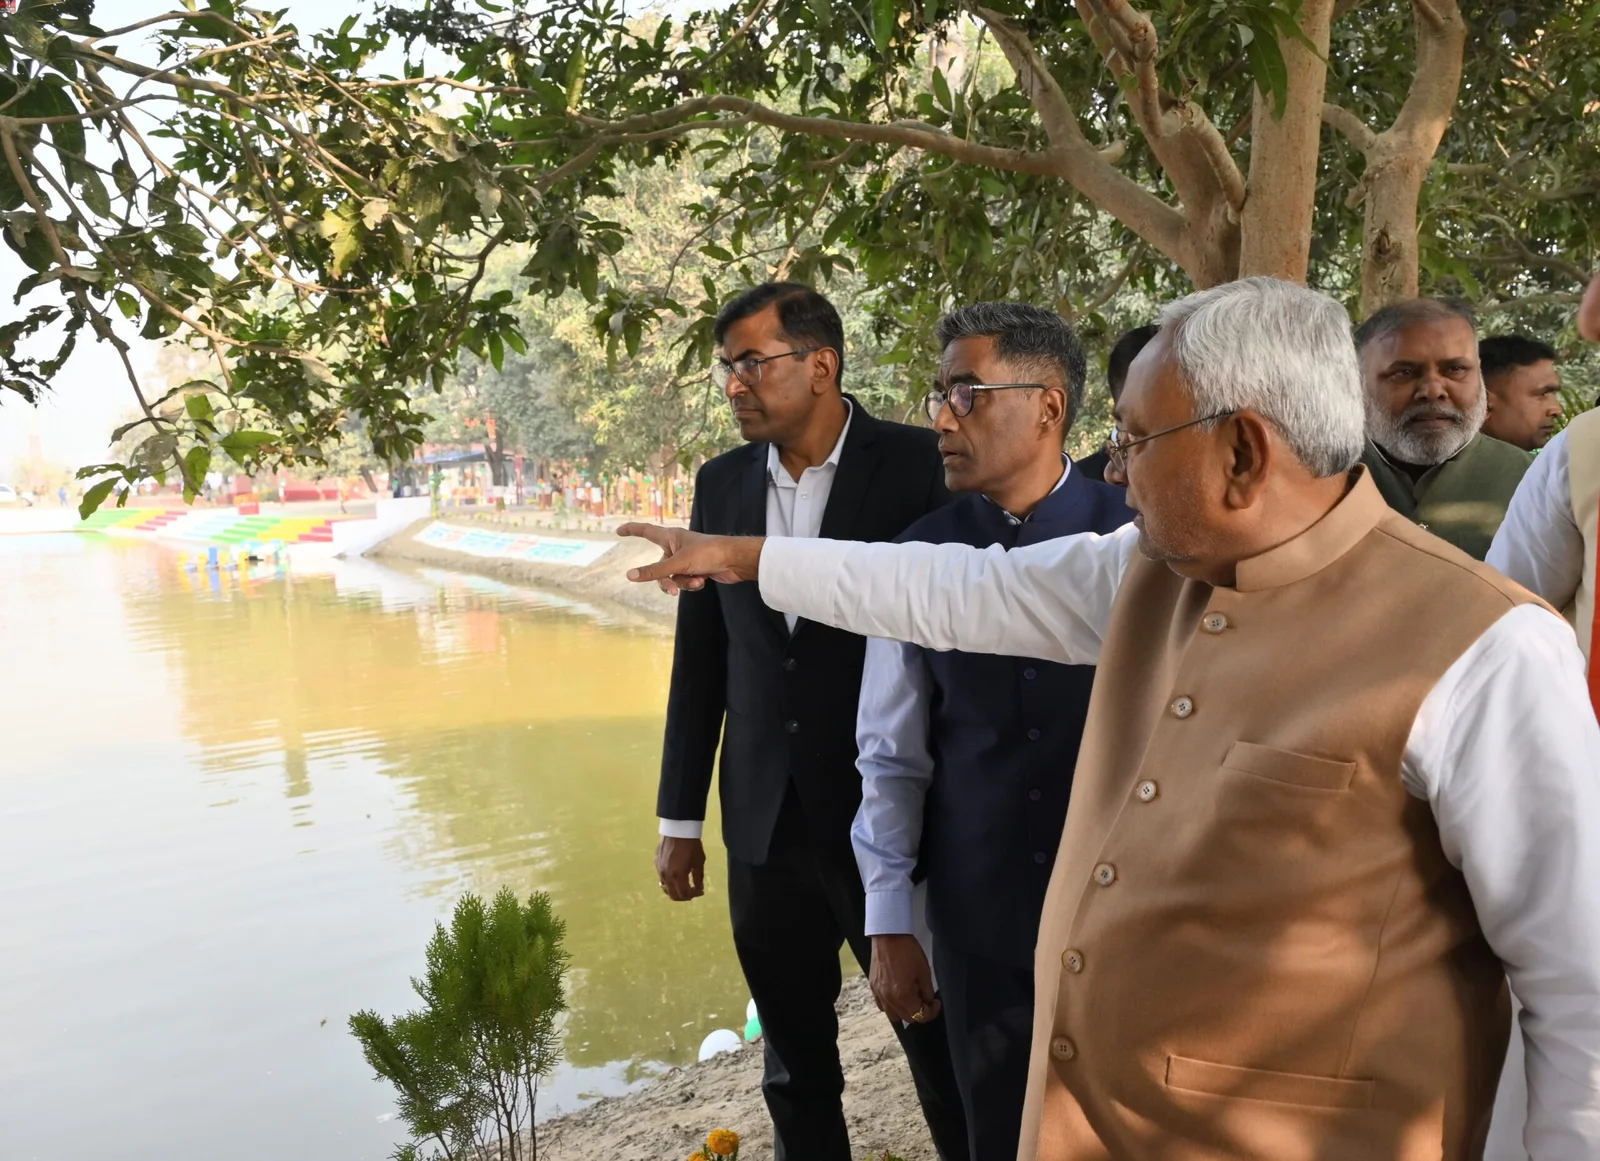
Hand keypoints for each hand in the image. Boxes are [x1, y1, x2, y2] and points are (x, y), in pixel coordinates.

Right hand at [618, 524, 762, 593]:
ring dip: (683, 583)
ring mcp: (686, 559)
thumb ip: (654, 572)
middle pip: (658, 568)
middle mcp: (676, 547)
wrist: (735, 561)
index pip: (645, 531)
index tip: (618, 531)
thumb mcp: (678, 564)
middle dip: (666, 581)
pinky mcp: (696, 569)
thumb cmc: (708, 553)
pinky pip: (685, 581)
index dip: (631, 530)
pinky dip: (693, 583)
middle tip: (673, 590)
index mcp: (670, 537)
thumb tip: (630, 576)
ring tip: (697, 580)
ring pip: (672, 577)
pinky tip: (704, 579)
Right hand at [655, 835, 705, 901]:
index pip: (684, 894)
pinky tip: (676, 876)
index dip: (694, 895)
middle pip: (673, 895)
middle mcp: (666, 876)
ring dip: (675, 890)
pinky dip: (669, 882)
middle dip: (684, 896)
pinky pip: (662, 878)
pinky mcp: (656, 863)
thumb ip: (698, 878)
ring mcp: (659, 870)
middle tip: (692, 892)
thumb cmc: (691, 845)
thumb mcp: (699, 862)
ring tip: (684, 886)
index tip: (701, 891)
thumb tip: (699, 888)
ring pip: (665, 888)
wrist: (678, 828)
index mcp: (678, 876)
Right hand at [868, 934, 940, 1024]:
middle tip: (926, 1000)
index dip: (932, 1012)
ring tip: (912, 999)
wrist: (889, 936)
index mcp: (903, 995)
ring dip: (905, 1012)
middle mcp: (889, 999)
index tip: (936, 1003)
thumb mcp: (924, 972)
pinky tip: (898, 995)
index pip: (920, 1016)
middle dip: (920, 1012)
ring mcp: (879, 994)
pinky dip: (891, 1005)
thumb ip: (927, 992)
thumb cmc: (908, 951)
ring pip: (893, 1015)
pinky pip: (882, 1006)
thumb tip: (928, 1003)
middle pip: (907, 1018)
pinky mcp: (873, 987)